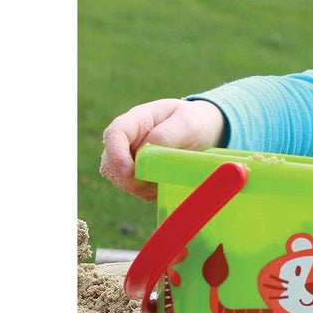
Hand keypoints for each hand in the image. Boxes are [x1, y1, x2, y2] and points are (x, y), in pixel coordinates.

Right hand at [100, 98, 225, 199]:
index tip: (129, 171)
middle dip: (128, 178)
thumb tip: (146, 152)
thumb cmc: (193, 121)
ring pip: (123, 181)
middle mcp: (127, 142)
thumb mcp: (187, 122)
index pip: (115, 134)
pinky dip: (153, 192)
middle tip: (156, 180)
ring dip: (144, 186)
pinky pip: (140, 191)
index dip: (116, 154)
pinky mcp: (140, 177)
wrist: (202, 130)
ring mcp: (131, 160)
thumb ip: (166, 135)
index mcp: (136, 121)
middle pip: (111, 163)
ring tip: (172, 175)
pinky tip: (170, 181)